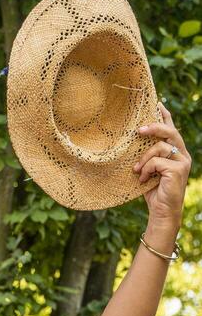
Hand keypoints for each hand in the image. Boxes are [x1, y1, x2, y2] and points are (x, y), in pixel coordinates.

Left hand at [134, 101, 190, 223]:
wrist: (161, 213)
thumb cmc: (153, 192)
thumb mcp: (148, 170)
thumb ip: (147, 157)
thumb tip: (133, 141)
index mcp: (176, 153)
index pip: (171, 129)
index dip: (165, 116)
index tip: (156, 103)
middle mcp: (182, 155)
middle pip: (170, 132)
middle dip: (154, 127)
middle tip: (138, 130)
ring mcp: (182, 162)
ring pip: (160, 147)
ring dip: (144, 158)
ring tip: (136, 170)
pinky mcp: (178, 170)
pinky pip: (157, 161)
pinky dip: (146, 169)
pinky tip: (142, 180)